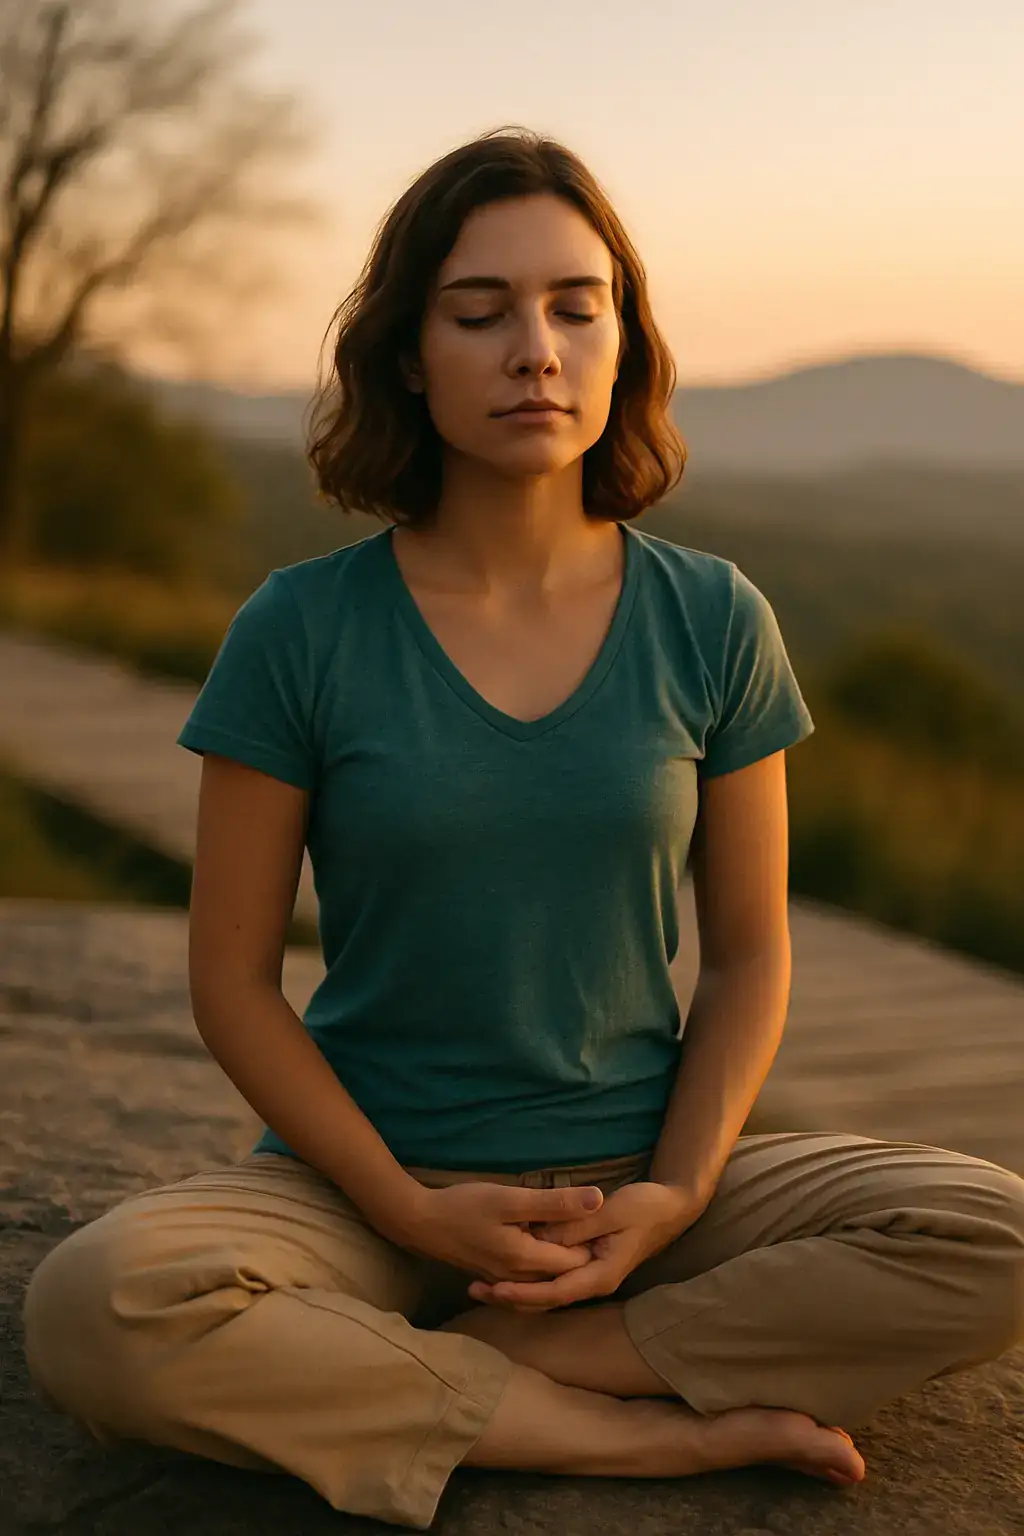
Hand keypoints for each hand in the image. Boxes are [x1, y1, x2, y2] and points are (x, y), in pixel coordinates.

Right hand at [390, 1180, 605, 1284]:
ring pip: (547, 1276)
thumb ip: (554, 1202)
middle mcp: (519, 1280)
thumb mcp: (510, 1199)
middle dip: (580, 1249)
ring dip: (560, 1255)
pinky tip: (544, 1238)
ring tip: (570, 1226)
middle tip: (591, 1220)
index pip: (577, 1262)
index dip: (592, 1241)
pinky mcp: (496, 1276)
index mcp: (527, 1262)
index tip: (600, 1218)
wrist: (420, 1223)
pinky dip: (542, 1261)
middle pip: (564, 1273)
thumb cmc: (464, 1207)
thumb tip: (598, 1200)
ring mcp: (506, 1281)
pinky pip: (530, 1277)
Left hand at [466, 1181, 704, 1311]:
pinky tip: (507, 1267)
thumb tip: (542, 1238)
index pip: (555, 1292)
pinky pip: (552, 1277)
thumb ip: (576, 1226)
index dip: (523, 1292)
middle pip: (546, 1298)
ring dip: (516, 1288)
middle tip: (474, 1288)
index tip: (494, 1287)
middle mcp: (593, 1283)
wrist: (671, 1208)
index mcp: (600, 1275)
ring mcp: (589, 1275)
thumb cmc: (645, 1208)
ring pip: (547, 1290)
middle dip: (511, 1296)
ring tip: (480, 1283)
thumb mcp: (610, 1212)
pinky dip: (529, 1276)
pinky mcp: (586, 1264)